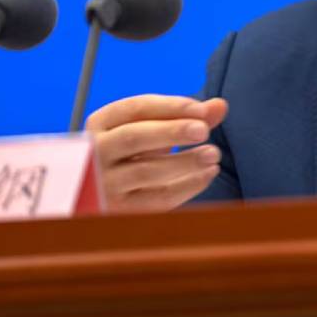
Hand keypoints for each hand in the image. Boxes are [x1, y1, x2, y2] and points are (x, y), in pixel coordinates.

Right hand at [85, 94, 228, 211]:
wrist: (102, 192)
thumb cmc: (132, 153)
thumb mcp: (151, 129)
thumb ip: (185, 117)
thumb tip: (221, 106)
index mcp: (100, 123)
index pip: (134, 108)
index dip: (170, 106)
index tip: (201, 109)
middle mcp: (95, 152)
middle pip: (133, 137)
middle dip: (171, 131)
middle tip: (204, 130)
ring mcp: (104, 183)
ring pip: (146, 170)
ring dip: (184, 161)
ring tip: (213, 154)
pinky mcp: (120, 210)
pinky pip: (156, 198)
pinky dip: (186, 186)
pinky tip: (207, 174)